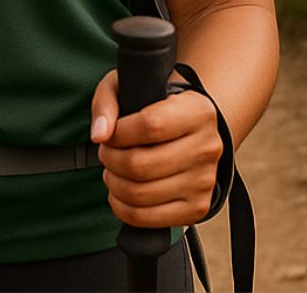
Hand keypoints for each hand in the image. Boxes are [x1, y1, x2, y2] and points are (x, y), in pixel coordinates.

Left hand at [89, 69, 221, 227]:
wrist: (192, 130)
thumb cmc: (156, 105)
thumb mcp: (129, 87)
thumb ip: (107, 103)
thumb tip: (99, 134)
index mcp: (198, 112)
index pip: (151, 125)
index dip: (119, 132)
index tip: (111, 132)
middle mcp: (207, 148)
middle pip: (140, 165)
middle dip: (110, 159)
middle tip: (107, 151)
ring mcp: (204, 182)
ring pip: (140, 194)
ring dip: (113, 182)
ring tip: (113, 169)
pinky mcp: (197, 208)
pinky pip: (148, 219)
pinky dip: (122, 207)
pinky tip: (120, 191)